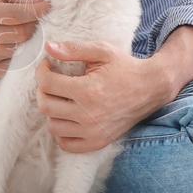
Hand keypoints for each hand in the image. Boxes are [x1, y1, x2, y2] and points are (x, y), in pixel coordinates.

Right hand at [0, 0, 47, 77]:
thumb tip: (44, 3)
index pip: (16, 14)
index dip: (36, 11)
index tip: (48, 7)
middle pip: (20, 33)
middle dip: (34, 26)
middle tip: (38, 22)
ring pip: (20, 49)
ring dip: (29, 42)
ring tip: (27, 34)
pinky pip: (17, 63)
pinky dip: (23, 55)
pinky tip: (20, 47)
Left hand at [35, 40, 168, 152]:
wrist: (150, 88)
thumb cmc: (124, 67)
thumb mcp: (101, 51)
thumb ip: (73, 49)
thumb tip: (48, 47)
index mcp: (87, 91)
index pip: (47, 84)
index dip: (42, 71)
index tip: (48, 65)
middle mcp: (88, 115)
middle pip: (46, 106)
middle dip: (43, 90)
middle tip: (52, 81)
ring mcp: (93, 132)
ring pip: (53, 126)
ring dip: (52, 111)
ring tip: (61, 99)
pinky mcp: (98, 142)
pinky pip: (66, 144)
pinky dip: (62, 132)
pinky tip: (68, 117)